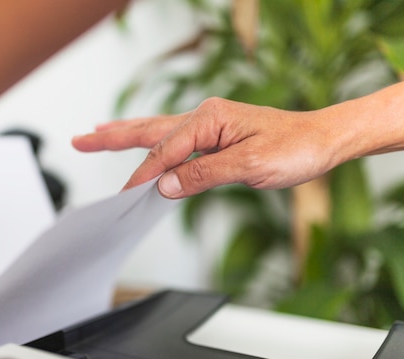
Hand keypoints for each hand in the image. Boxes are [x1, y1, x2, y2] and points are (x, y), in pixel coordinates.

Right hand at [73, 97, 345, 197]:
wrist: (322, 139)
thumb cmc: (295, 149)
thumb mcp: (249, 167)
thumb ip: (203, 176)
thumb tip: (165, 186)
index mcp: (209, 120)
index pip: (165, 153)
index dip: (144, 177)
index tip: (127, 197)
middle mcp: (204, 117)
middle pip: (147, 129)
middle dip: (112, 136)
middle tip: (81, 139)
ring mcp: (208, 124)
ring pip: (156, 130)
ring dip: (125, 133)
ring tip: (98, 134)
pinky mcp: (214, 134)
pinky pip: (173, 138)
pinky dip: (151, 141)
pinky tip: (141, 141)